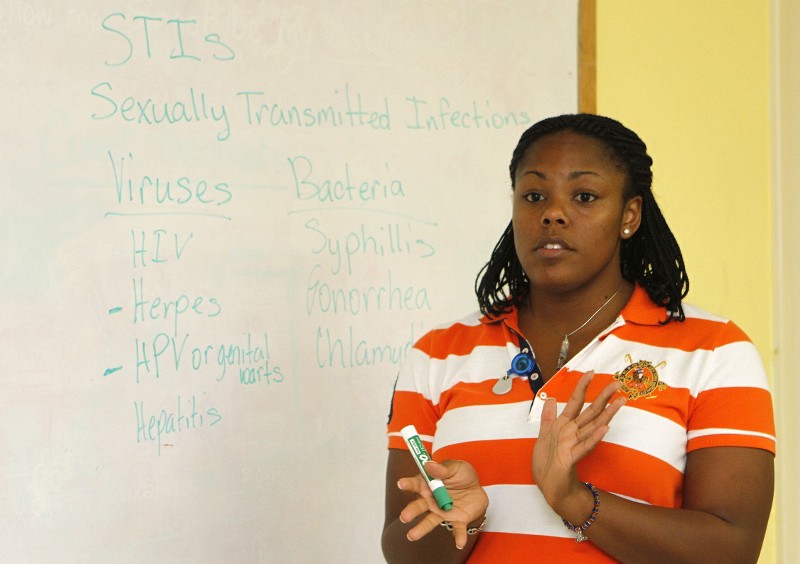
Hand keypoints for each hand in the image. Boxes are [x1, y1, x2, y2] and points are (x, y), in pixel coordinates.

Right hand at [397, 459, 488, 549]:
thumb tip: (429, 465)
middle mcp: (431, 501)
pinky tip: (459, 544)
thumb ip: (443, 468)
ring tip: (411, 536)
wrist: (477, 488)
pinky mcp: (456, 521)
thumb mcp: (455, 467)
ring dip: (421, 528)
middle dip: (410, 512)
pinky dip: (458, 536)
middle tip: (404, 517)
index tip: (401, 483)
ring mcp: (442, 512)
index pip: (415, 484)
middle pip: (418, 506)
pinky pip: (457, 529)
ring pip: (430, 521)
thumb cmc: (461, 475)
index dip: (408, 483)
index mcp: (428, 484)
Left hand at [532, 371, 624, 513]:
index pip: (576, 402)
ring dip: (607, 414)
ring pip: (592, 426)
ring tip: (620, 402)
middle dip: (604, 397)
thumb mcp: (543, 436)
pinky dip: (594, 437)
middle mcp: (573, 433)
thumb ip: (548, 417)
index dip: (582, 387)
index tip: (591, 372)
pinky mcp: (572, 458)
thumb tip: (551, 398)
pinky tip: (605, 428)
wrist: (550, 487)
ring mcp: (574, 444)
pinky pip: (584, 446)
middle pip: (591, 411)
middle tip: (618, 384)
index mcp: (565, 426)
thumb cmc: (548, 463)